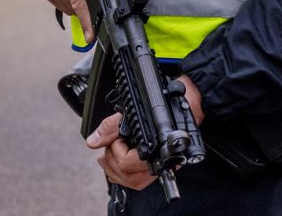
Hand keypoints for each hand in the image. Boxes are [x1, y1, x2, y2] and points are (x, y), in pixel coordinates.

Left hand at [85, 77, 203, 190]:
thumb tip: (92, 142)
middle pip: (129, 177)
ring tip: (107, 154)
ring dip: (115, 170)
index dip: (115, 149)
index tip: (115, 136)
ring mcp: (162, 166)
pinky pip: (139, 181)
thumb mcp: (136, 108)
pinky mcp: (158, 165)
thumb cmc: (168, 101)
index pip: (128, 163)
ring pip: (133, 182)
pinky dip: (122, 174)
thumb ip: (111, 126)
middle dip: (112, 160)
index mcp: (159, 147)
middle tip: (110, 142)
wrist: (189, 99)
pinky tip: (114, 163)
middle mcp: (163, 162)